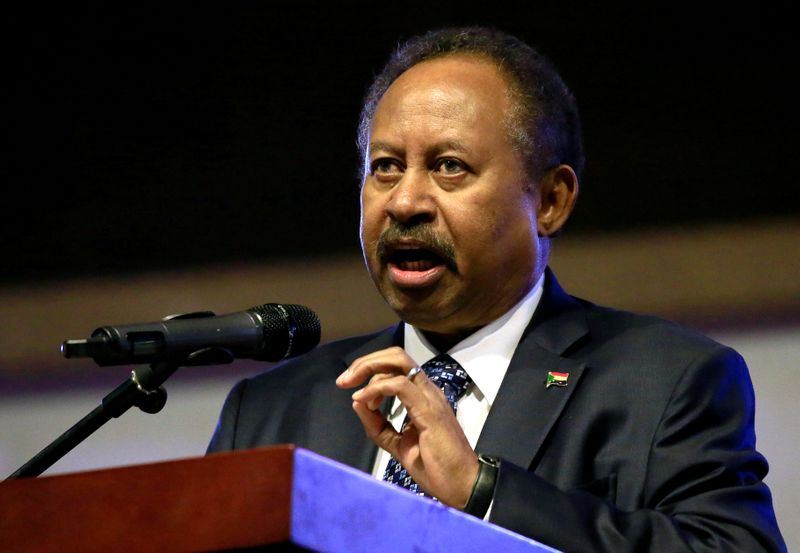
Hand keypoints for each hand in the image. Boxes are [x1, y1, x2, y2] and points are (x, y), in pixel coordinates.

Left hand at [336, 346, 477, 507]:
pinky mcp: (429, 410)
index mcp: (422, 396)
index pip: (396, 366)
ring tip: (352, 389)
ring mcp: (430, 397)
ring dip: (368, 369)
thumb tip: (357, 403)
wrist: (460, 485)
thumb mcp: (397, 444)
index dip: (369, 370)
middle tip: (344, 380)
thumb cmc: (435, 467)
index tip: (349, 388)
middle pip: (396, 356)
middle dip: (366, 362)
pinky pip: (400, 385)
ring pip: (399, 362)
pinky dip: (377, 389)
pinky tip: (365, 402)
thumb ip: (377, 425)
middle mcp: (427, 391)